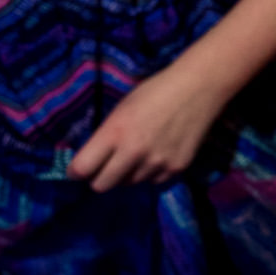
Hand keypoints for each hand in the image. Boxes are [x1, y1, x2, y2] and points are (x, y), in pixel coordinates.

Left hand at [67, 64, 229, 191]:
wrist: (199, 88)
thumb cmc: (154, 92)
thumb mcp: (121, 110)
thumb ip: (106, 136)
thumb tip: (95, 160)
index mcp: (114, 133)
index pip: (82, 169)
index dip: (76, 171)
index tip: (79, 169)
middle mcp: (133, 152)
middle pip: (102, 185)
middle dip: (100, 177)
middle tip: (108, 166)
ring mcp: (157, 163)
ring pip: (130, 183)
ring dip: (129, 173)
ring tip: (141, 154)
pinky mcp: (177, 168)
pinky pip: (154, 181)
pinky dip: (152, 172)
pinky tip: (159, 154)